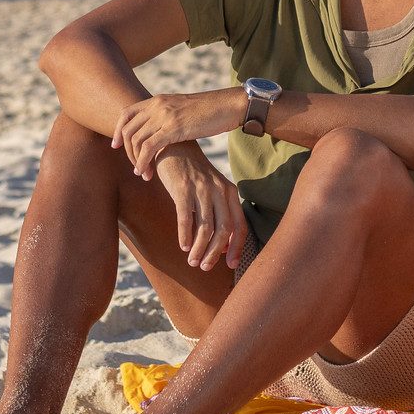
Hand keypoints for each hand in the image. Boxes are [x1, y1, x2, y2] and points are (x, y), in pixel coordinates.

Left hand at [114, 89, 244, 177]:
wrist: (229, 105)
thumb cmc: (211, 111)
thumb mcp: (183, 110)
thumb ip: (169, 117)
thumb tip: (162, 130)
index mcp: (158, 100)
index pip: (126, 114)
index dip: (117, 131)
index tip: (115, 145)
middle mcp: (157, 105)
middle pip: (128, 130)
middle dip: (126, 151)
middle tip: (135, 167)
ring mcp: (164, 115)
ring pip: (136, 140)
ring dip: (136, 160)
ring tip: (142, 174)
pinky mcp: (173, 128)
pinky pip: (148, 147)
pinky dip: (142, 162)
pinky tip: (146, 173)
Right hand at [152, 144, 248, 270]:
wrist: (174, 146)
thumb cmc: (192, 174)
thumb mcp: (211, 190)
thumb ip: (219, 214)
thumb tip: (223, 247)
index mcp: (230, 192)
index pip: (240, 225)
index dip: (237, 248)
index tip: (232, 265)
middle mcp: (219, 190)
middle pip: (224, 230)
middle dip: (215, 253)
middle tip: (205, 267)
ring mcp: (201, 189)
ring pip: (206, 228)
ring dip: (200, 249)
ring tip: (193, 262)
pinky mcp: (183, 188)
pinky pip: (186, 218)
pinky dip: (185, 235)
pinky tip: (183, 246)